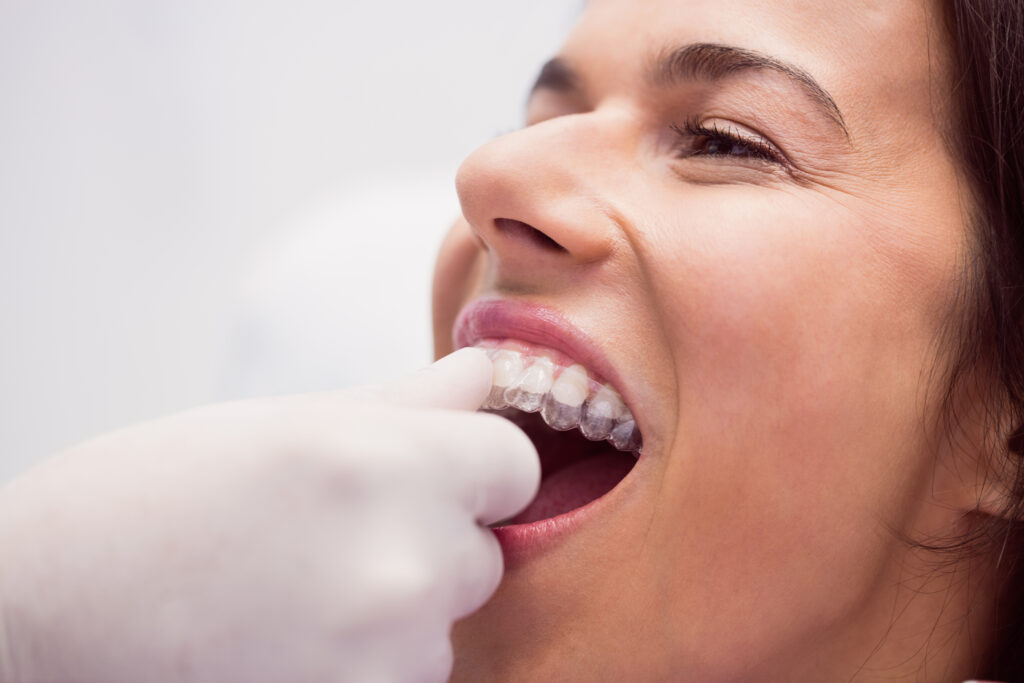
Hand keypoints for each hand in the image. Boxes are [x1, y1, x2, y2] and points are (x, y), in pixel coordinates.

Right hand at [0, 348, 537, 682]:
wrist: (40, 618)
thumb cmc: (147, 502)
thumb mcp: (278, 423)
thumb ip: (404, 402)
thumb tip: (483, 376)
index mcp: (385, 463)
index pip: (513, 465)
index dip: (474, 466)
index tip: (430, 474)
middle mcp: (405, 561)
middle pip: (482, 553)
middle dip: (430, 542)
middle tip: (332, 537)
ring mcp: (388, 654)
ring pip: (443, 625)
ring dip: (396, 612)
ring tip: (295, 593)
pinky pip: (406, 678)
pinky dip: (366, 664)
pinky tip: (289, 642)